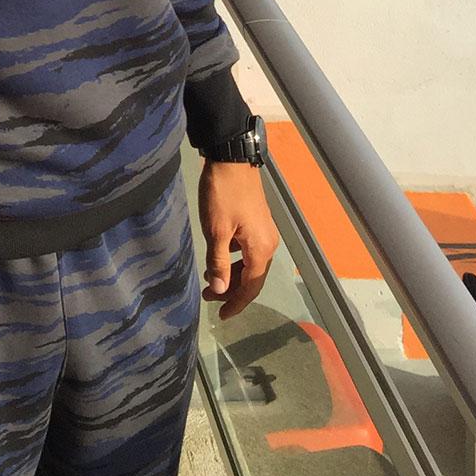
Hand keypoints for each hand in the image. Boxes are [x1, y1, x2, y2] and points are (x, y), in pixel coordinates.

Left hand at [198, 161, 278, 320]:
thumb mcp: (216, 231)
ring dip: (230, 275)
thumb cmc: (222, 195)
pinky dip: (233, 260)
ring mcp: (263, 233)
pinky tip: (217, 258)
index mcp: (260, 250)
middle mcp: (267, 244)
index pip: (251, 287)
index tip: (221, 315)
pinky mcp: (256, 223)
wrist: (231, 160)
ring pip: (249, 264)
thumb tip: (220, 291)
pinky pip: (247, 251)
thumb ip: (218, 263)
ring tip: (209, 279)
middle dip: (231, 290)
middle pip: (252, 278)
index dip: (236, 303)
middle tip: (208, 297)